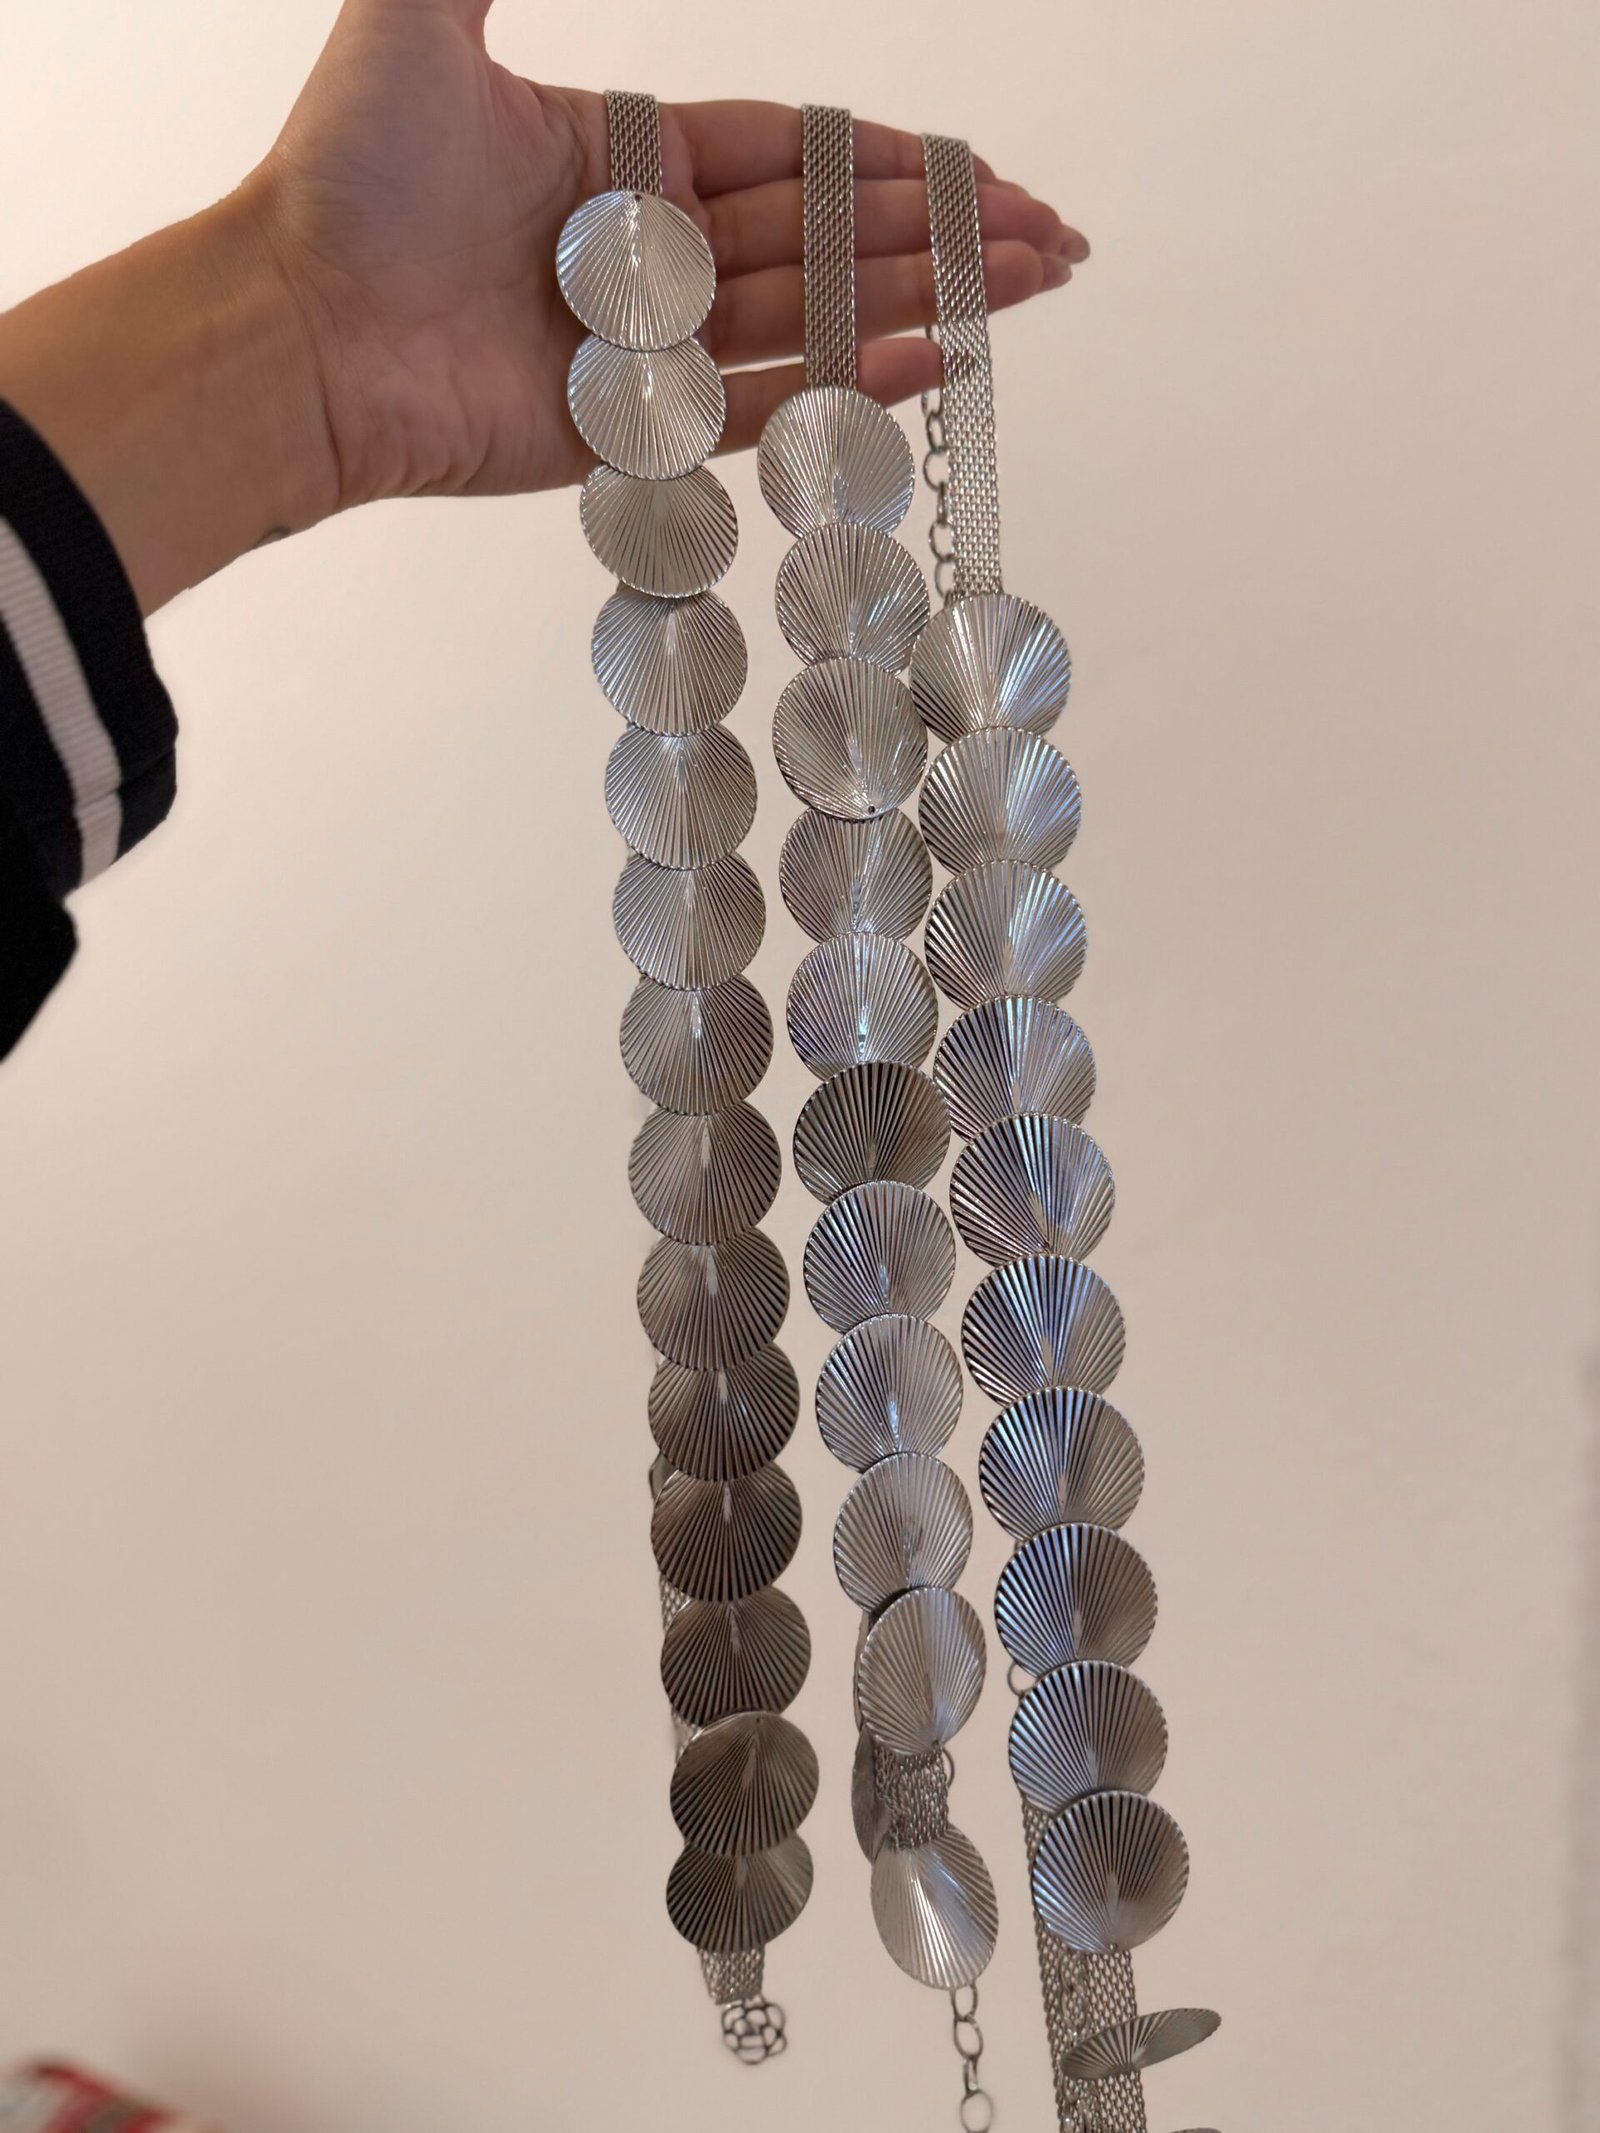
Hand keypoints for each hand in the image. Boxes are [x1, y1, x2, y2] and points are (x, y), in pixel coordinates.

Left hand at [0, 0, 1085, 610]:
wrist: (293, 334)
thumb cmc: (344, 178)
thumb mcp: (419, 17)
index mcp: (620, 156)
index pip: (785, 153)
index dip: (885, 159)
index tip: (977, 165)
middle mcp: (648, 253)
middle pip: (825, 237)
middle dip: (940, 233)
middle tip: (1049, 238)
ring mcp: (647, 350)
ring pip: (815, 319)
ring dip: (925, 301)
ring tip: (1030, 288)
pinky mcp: (633, 435)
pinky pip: (762, 409)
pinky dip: (849, 387)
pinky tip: (935, 361)